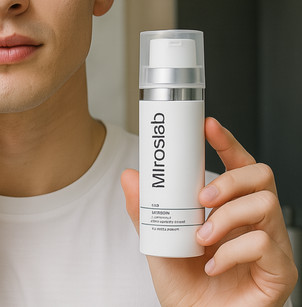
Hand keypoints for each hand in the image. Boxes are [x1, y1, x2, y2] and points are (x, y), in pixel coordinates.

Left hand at [122, 118, 297, 306]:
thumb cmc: (184, 283)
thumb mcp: (157, 241)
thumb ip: (145, 211)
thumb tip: (130, 176)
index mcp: (230, 207)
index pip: (237, 165)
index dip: (227, 141)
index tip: (207, 125)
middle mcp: (255, 221)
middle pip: (261, 175)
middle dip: (229, 179)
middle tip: (201, 197)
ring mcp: (271, 245)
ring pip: (267, 204)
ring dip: (227, 216)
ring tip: (201, 237)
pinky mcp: (279, 272)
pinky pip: (266, 245)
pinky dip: (232, 251)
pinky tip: (214, 264)